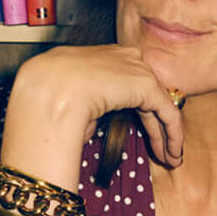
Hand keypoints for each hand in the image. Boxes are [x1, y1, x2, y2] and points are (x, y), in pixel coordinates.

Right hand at [0, 44, 184, 190]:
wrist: (47, 89)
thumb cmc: (44, 98)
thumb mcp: (65, 100)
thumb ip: (83, 109)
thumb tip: (89, 125)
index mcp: (98, 57)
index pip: (124, 83)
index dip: (134, 111)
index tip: (135, 133)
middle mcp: (120, 57)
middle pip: (145, 94)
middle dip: (154, 124)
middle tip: (159, 149)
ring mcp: (135, 68)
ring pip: (158, 105)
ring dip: (165, 135)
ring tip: (170, 158)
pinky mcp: (146, 85)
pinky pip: (167, 113)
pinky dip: (172, 135)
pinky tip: (173, 154)